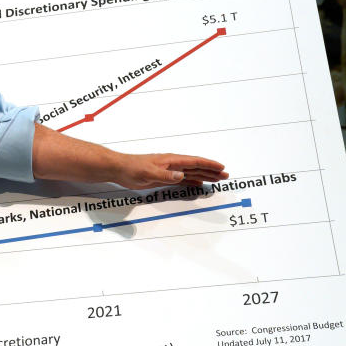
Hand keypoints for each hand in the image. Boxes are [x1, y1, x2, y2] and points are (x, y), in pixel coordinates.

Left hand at [112, 153, 227, 189]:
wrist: (119, 169)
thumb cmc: (132, 168)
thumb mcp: (149, 172)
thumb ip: (165, 175)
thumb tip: (182, 176)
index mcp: (171, 160)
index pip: (194, 161)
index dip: (209, 164)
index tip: (221, 167)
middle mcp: (172, 164)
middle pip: (196, 167)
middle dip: (211, 171)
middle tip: (225, 175)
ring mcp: (169, 171)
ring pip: (191, 173)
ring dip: (204, 176)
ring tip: (217, 180)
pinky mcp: (163, 178)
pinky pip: (182, 180)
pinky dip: (192, 182)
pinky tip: (198, 185)